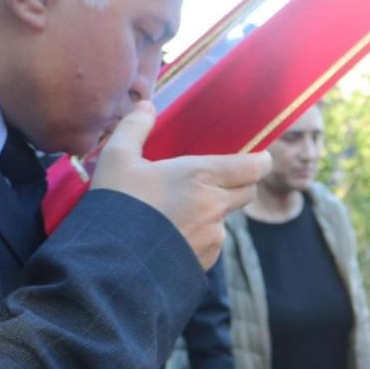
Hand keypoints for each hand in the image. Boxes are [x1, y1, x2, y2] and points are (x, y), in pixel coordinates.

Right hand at [90, 102, 270, 269]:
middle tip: (212, 180)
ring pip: (226, 217)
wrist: (110, 262)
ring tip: (178, 210)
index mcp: (202, 176)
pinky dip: (199, 236)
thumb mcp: (116, 159)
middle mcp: (215, 206)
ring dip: (213, 212)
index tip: (255, 158)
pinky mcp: (206, 260)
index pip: (255, 167)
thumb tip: (146, 106)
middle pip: (248, 191)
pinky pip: (212, 243)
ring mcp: (213, 236)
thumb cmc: (116, 204)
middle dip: (238, 184)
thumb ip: (134, 128)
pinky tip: (171, 234)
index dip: (260, 161)